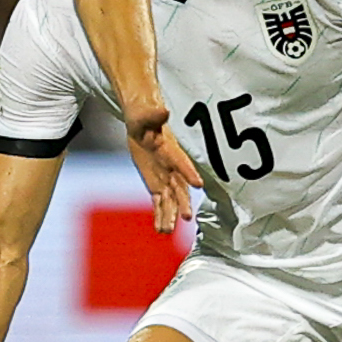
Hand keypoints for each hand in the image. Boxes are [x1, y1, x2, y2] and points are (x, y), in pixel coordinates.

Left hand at [123, 101, 202, 230]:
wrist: (142, 121)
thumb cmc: (144, 115)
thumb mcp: (144, 114)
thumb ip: (154, 115)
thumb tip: (162, 110)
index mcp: (169, 149)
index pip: (181, 161)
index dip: (189, 172)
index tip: (198, 184)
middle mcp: (170, 166)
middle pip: (179, 186)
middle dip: (183, 201)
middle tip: (187, 217)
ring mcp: (164, 177)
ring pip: (170, 199)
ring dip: (170, 214)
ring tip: (167, 231)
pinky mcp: (156, 183)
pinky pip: (158, 202)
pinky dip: (160, 215)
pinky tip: (161, 230)